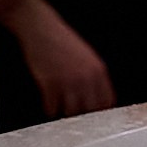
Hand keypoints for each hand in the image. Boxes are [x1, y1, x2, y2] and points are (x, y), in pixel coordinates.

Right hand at [4, 0, 113, 117]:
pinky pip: (52, 109)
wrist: (40, 27)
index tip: (93, 118)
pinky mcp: (49, 84)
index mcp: (99, 71)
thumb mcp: (87, 57)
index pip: (107, 103)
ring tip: (60, 110)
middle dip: (83, 117)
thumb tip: (96, 101)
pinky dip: (50, 109)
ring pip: (71, 113)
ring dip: (65, 114)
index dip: (100, 113)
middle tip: (74, 118)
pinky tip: (48, 104)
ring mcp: (68, 82)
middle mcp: (87, 78)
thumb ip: (94, 77)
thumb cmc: (61, 41)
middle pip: (91, 111)